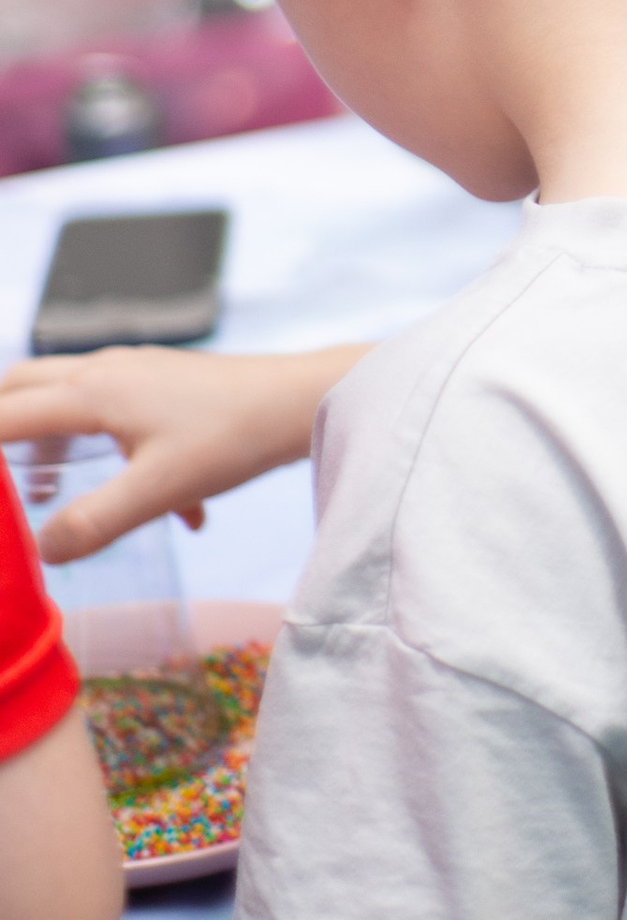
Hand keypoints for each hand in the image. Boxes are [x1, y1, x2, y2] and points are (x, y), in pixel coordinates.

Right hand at [0, 342, 361, 560]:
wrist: (304, 402)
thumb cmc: (234, 437)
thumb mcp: (159, 490)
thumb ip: (94, 522)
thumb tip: (42, 549)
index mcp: (91, 391)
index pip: (6, 416)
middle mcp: (106, 370)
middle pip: (25, 388)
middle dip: (3, 428)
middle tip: (5, 480)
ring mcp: (138, 372)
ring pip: (71, 397)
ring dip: (54, 440)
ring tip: (51, 490)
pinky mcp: (168, 386)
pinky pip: (118, 412)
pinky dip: (117, 451)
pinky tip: (177, 510)